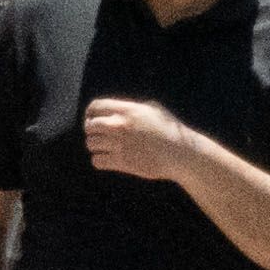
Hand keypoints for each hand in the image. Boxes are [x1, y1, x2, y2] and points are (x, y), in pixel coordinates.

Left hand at [80, 97, 206, 185]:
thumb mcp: (153, 109)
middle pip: (90, 126)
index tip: (91, 118)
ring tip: (103, 149)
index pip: (96, 106)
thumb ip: (132, 108)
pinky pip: (97, 161)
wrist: (180, 154)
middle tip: (98, 136)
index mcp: (127, 110)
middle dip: (91, 131)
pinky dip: (99, 161)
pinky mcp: (121, 162)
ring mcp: (119, 145)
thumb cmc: (169, 131)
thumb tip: (118, 109)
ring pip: (91, 144)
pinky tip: (107, 160)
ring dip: (95, 147)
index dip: (90, 113)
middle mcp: (120, 126)